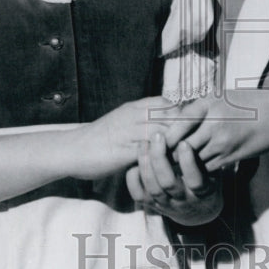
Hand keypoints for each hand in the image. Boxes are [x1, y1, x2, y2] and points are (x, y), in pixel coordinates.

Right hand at [79, 97, 208, 179]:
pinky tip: (172, 165)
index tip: (191, 126)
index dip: (183, 113)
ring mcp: (130, 132)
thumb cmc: (100, 139)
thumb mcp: (124, 121)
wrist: (72, 150)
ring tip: (187, 155)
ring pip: (165, 131)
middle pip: (172, 115)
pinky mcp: (125, 150)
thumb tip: (167, 124)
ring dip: (179, 143)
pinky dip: (164, 157)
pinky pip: (152, 151)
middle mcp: (134, 115)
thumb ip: (144, 120)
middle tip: (196, 142)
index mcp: (135, 107)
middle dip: (188, 127)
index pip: (169, 103)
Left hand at [126, 132, 221, 226]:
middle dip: (160, 158)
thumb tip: (197, 125)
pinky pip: (138, 194)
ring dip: (146, 163)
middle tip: (158, 135)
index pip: (195, 180)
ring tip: (144, 142)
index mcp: (203, 192)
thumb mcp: (212, 167)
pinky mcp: (152, 205)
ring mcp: (166, 204)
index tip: (183, 142)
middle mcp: (184, 200)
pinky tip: (136, 161)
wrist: (198, 209)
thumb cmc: (206, 177)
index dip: (188, 162)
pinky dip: (134, 178)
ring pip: (152, 187)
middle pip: (168, 183)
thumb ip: (204, 152)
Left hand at [164, 90, 268, 171]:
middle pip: (182, 146)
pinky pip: (206, 168)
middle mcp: (214, 124)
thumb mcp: (219, 96)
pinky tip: (195, 167)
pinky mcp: (230, 158)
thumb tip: (169, 119)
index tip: (155, 140)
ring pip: (192, 160)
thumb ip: (196, 108)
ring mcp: (222, 143)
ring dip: (183, 163)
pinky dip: (199, 169)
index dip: (164, 135)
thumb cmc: (245, 102)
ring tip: (173, 164)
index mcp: (208, 104)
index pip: (178, 123)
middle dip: (169, 153)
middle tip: (159, 156)